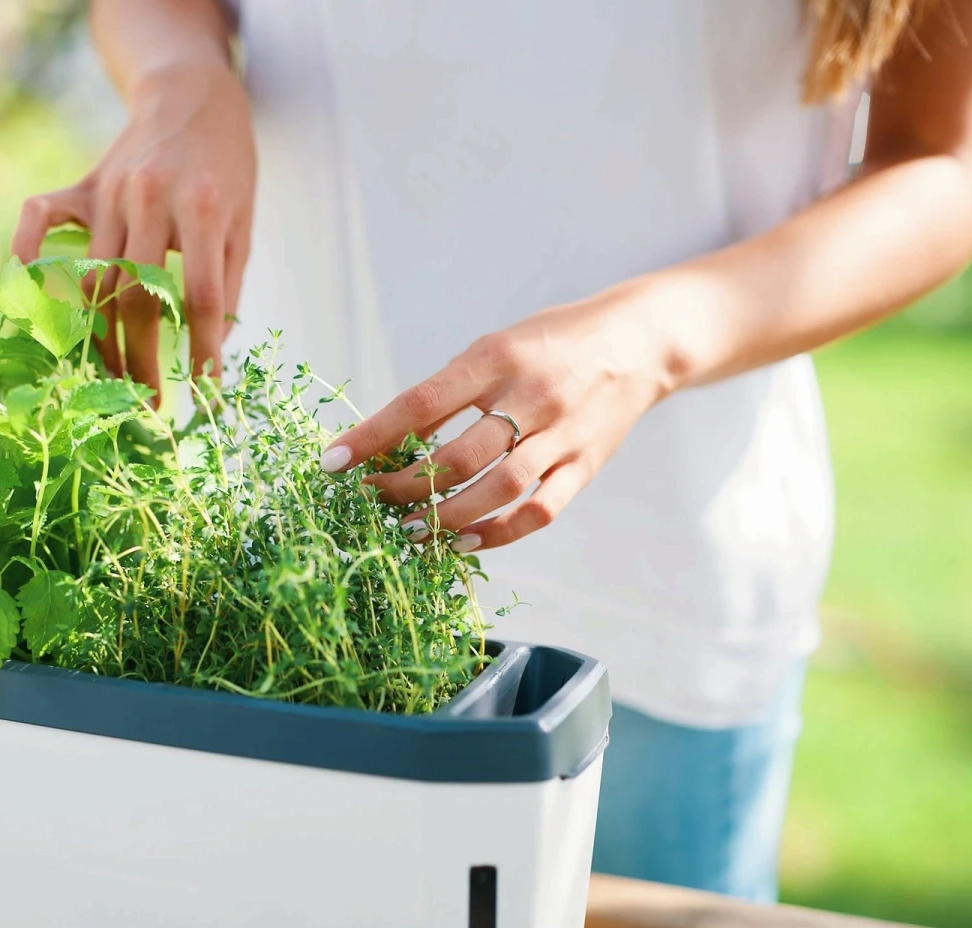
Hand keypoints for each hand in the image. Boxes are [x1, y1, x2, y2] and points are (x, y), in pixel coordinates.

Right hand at [11, 58, 255, 396]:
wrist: (191, 95)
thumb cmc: (225, 167)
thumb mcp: (242, 223)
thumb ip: (227, 283)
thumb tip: (210, 351)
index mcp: (201, 209)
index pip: (199, 296)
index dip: (202, 350)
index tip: (204, 389)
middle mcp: (149, 200)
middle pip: (138, 298)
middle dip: (142, 360)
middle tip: (148, 400)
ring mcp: (108, 192)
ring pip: (93, 279)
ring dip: (100, 337)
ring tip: (112, 376)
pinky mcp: (80, 185)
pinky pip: (38, 220)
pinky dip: (28, 259)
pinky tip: (32, 302)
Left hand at [320, 295, 674, 550]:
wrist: (639, 342)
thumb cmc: (551, 343)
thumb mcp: (496, 347)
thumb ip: (450, 391)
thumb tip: (389, 440)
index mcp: (497, 358)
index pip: (421, 404)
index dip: (372, 437)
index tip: (332, 462)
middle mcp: (531, 397)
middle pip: (457, 457)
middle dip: (403, 486)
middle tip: (371, 500)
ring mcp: (562, 435)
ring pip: (495, 490)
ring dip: (444, 517)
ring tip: (409, 528)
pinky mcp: (585, 467)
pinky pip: (538, 511)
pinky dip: (497, 533)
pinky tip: (463, 541)